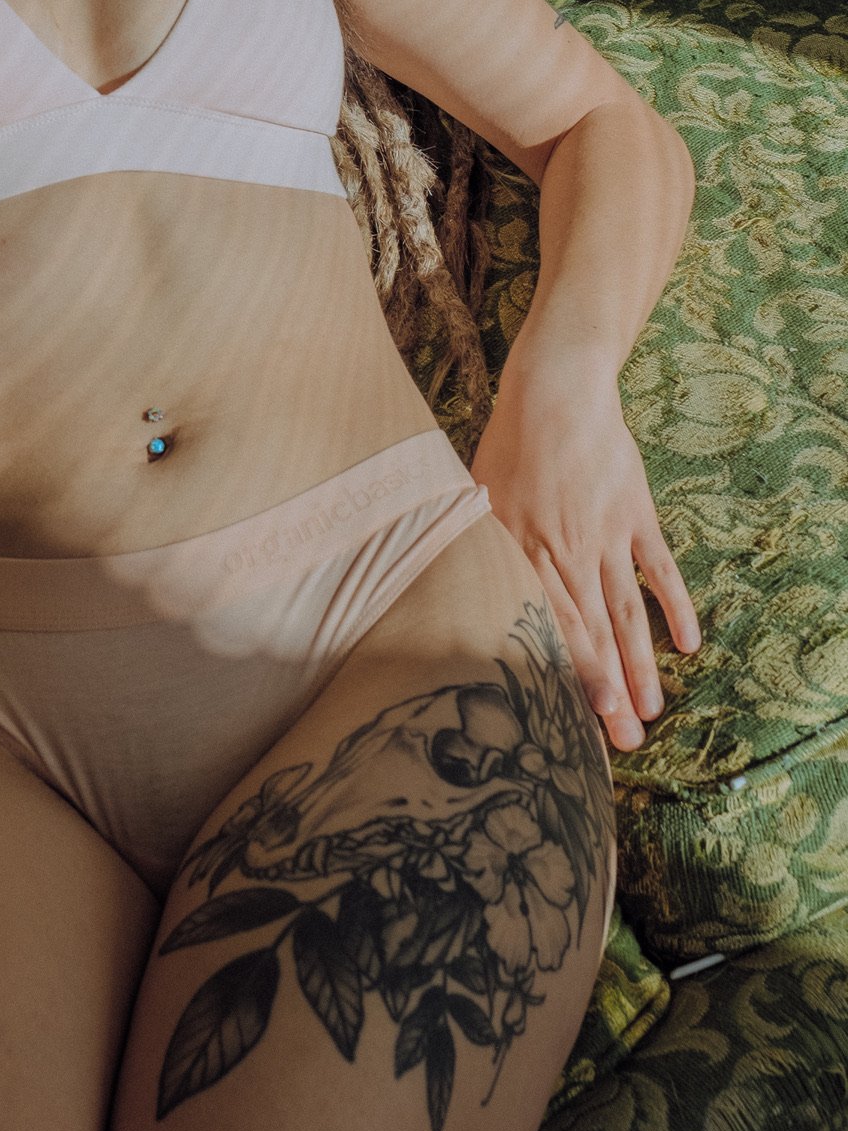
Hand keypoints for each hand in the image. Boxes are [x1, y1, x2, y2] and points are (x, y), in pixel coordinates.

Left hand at [469, 361, 702, 753]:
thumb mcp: (473, 493)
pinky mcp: (637, 515)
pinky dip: (676, 606)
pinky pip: (660, 569)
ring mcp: (609, 535)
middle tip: (625, 741)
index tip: (582, 719)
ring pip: (628, 612)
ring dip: (642, 664)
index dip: (570, 674)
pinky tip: (689, 644)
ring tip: (653, 710)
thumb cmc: (507, 441)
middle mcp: (570, 551)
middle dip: (610, 690)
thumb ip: (471, 544)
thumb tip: (441, 588)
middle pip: (595, 633)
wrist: (557, 390)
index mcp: (526, 550)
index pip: (552, 626)